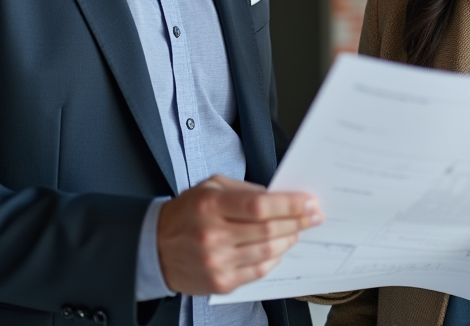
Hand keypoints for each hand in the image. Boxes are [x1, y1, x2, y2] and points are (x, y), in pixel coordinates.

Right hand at [156, 174, 322, 294]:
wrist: (154, 248)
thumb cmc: (186, 213)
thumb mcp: (210, 186)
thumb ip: (245, 190)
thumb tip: (280, 197)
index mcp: (211, 205)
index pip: (261, 206)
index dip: (290, 205)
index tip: (309, 202)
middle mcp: (213, 235)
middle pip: (269, 230)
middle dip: (299, 221)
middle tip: (314, 215)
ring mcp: (217, 262)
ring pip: (269, 252)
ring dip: (290, 239)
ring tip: (297, 230)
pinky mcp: (221, 282)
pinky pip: (259, 271)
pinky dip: (275, 258)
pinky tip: (278, 248)